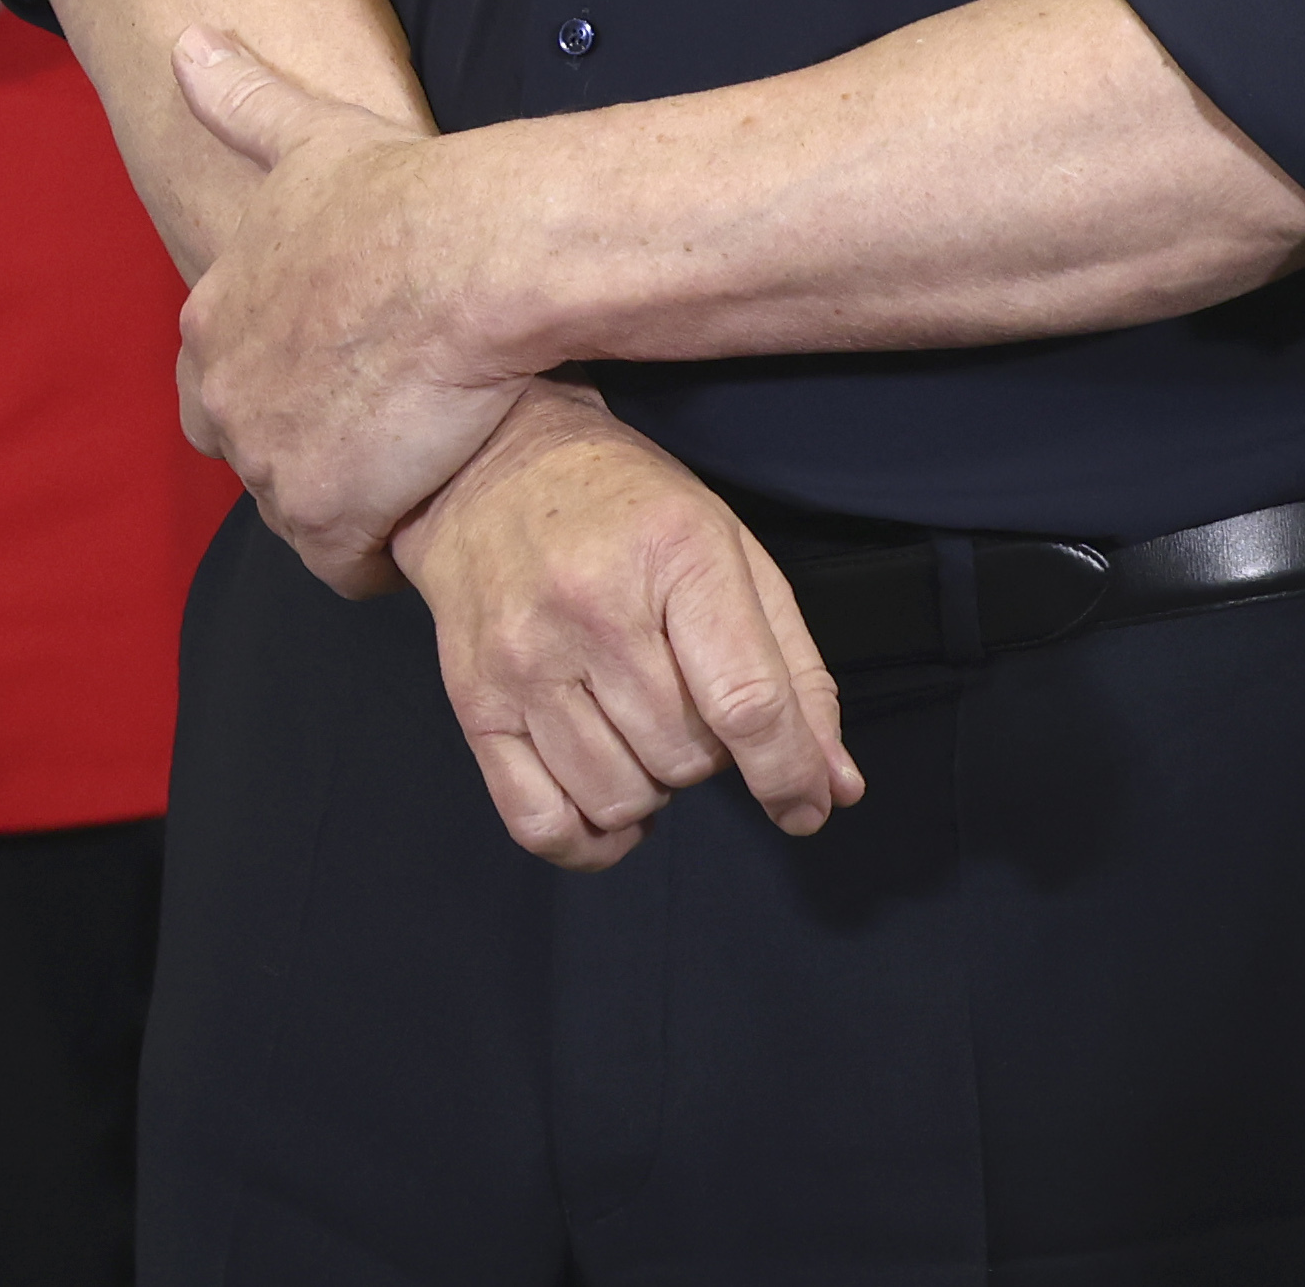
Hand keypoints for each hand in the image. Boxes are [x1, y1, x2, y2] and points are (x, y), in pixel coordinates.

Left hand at [169, 26, 533, 590]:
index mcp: (213, 320)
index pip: (219, 383)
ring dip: (355, 499)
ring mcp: (267, 462)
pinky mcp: (326, 517)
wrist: (465, 256)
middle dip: (313, 451)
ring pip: (301, 509)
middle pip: (257, 453)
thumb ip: (241, 100)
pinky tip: (429, 511)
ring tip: (421, 467)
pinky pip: (344, 566)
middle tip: (389, 429)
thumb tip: (187, 42)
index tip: (345, 379)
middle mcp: (223, 395)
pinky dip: (383, 553)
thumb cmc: (399, 196)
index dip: (285, 387)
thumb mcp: (306, 135)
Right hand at [388, 384, 857, 871]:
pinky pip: (539, 821)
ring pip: (620, 797)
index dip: (789, 774)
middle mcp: (590, 608)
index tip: (805, 802)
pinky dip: (587, 841)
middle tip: (684, 700)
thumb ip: (794, 671)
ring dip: (649, 786)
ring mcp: (521, 658)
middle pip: (686, 757)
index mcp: (674, 554)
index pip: (747, 705)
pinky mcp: (472, 698)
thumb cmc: (623, 507)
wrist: (483, 464)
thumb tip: (832, 786)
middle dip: (707, 752)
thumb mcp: (731, 552)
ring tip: (636, 729)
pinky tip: (605, 803)